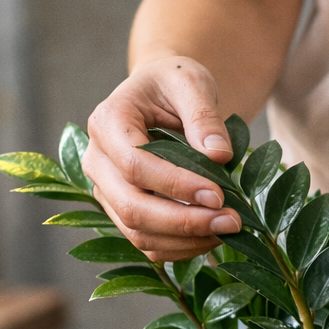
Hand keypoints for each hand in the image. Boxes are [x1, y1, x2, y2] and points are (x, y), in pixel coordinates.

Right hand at [83, 56, 240, 260]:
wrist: (160, 93)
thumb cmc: (173, 82)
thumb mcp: (190, 81)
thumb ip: (204, 115)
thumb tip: (219, 156)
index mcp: (107, 122)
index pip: (135, 165)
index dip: (176, 185)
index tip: (218, 194)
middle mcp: (97, 160)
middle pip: (131, 207)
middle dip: (183, 221)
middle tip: (231, 221)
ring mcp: (105, 190)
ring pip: (136, 232)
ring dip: (185, 240)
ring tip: (229, 229)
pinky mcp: (120, 210)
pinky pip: (145, 242)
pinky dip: (180, 248)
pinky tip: (213, 237)